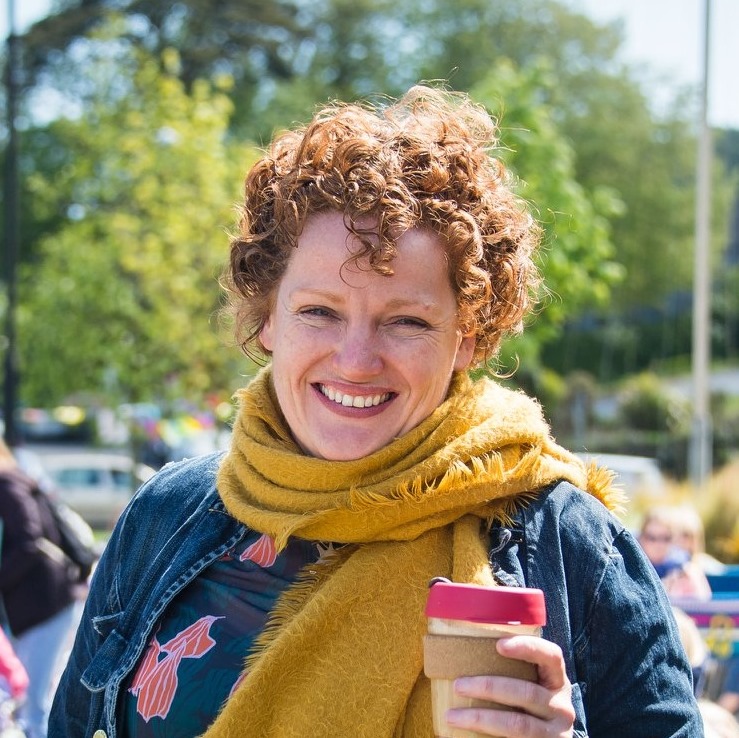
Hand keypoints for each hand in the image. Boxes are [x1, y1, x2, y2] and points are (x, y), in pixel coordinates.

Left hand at [445, 636, 574, 736]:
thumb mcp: (533, 687)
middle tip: (458, 685)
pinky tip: (467, 733)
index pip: (551, 656)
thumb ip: (514, 673)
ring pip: (517, 723)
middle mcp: (561, 707)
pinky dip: (487, 736)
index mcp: (557, 681)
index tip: (499, 644)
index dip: (527, 647)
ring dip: (480, 718)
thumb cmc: (531, 706)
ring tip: (452, 716)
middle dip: (488, 687)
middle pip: (527, 692)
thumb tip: (466, 649)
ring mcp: (555, 733)